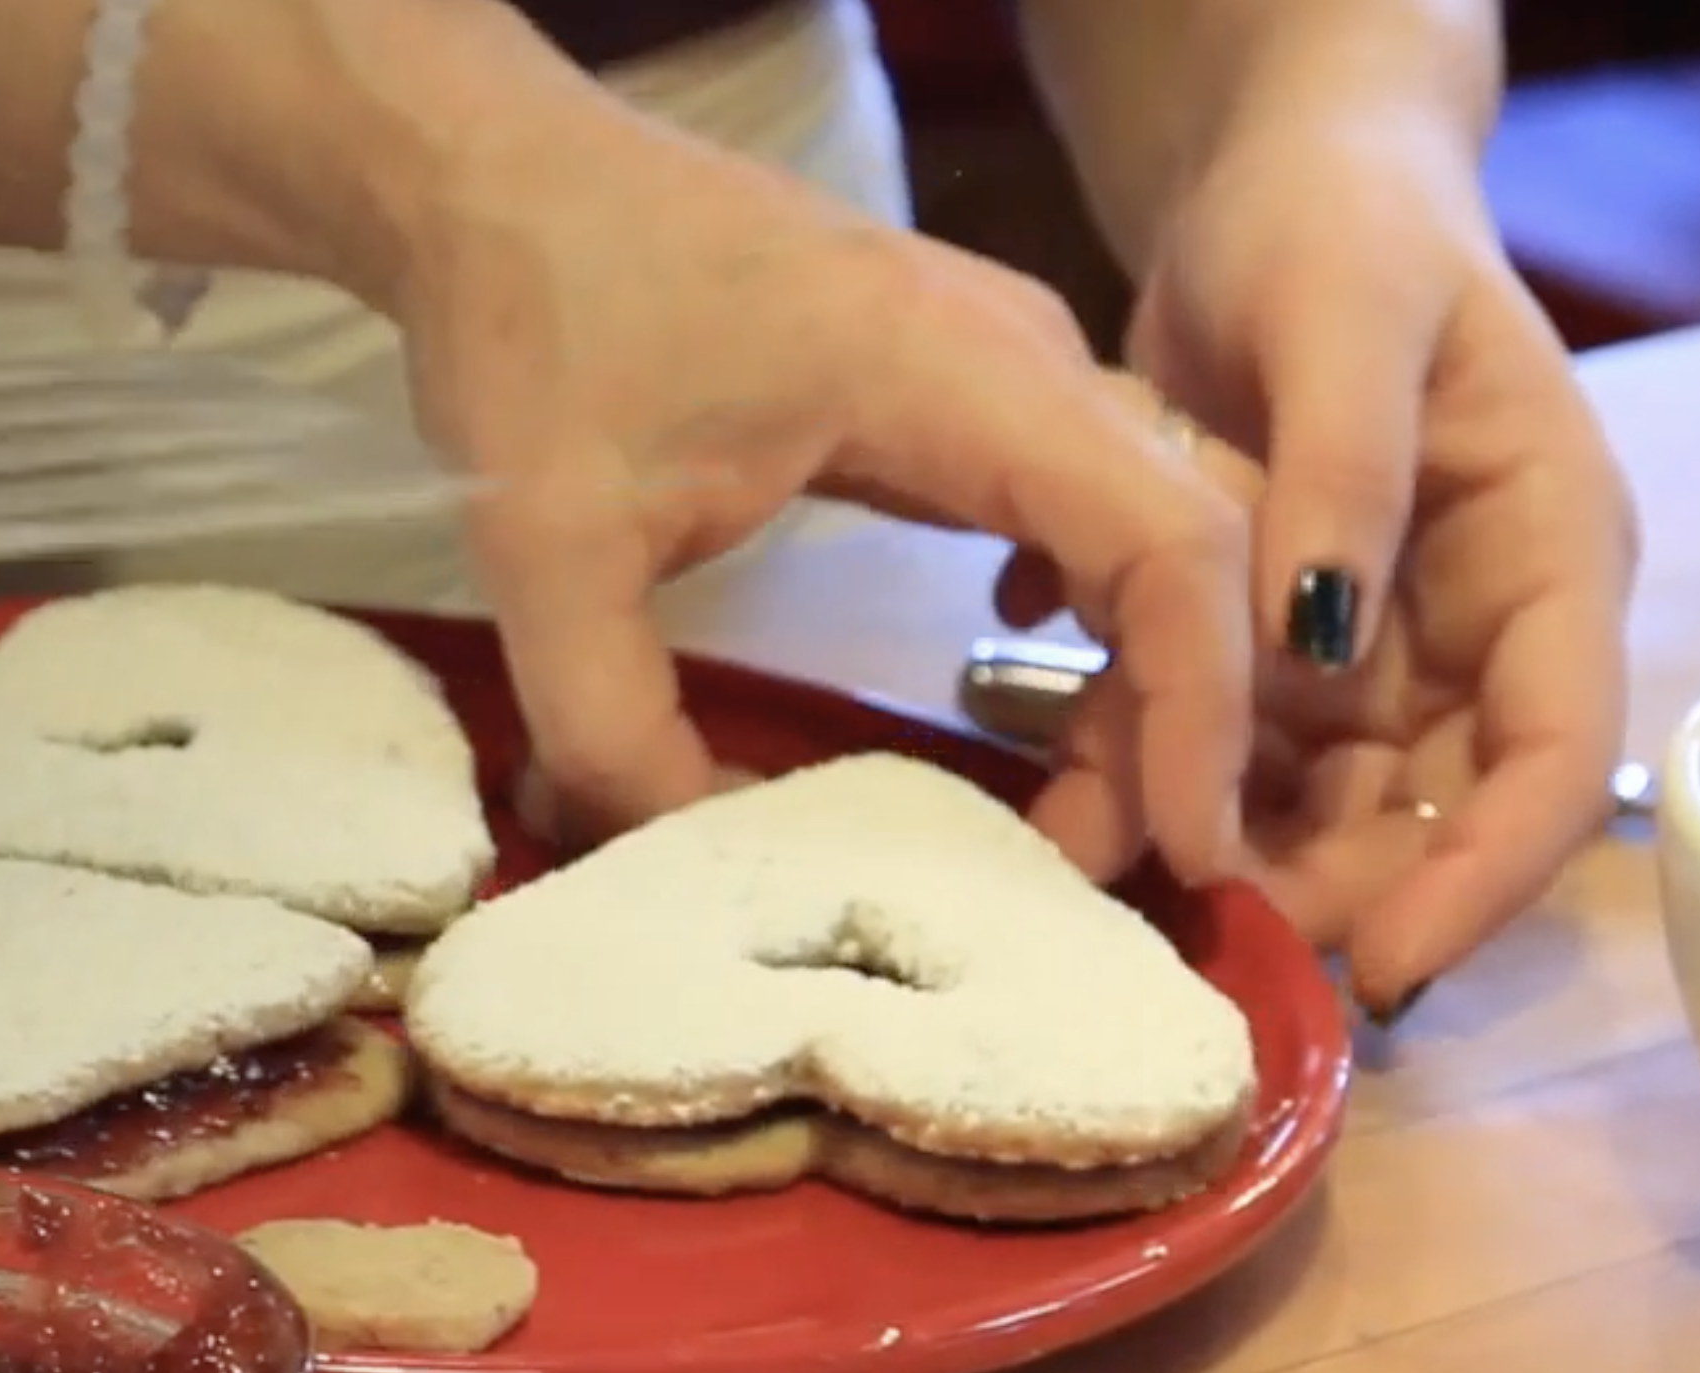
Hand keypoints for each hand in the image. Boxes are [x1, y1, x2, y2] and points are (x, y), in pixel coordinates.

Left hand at [384, 100, 1256, 889]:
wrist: (495, 182)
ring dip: (1134, 676)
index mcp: (959, 373)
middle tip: (1095, 864)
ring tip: (1064, 815)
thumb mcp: (549, 546)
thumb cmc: (536, 325)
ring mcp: (996, 363)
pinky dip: (1088, 614)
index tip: (1180, 844)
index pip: (1171, 541)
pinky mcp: (954, 387)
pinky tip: (1017, 684)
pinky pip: (1080, 503)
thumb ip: (616, 728)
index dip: (1204, 706)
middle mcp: (1017, 356)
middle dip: (1176, 721)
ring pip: (1143, 527)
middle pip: (1187, 547)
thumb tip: (703, 859)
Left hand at [1057, 121, 1637, 1013]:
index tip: (1386, 962)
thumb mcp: (1348, 317)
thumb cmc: (1336, 228)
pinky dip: (1146, 767)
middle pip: (1423, 810)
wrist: (1265, 192)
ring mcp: (1368, 640)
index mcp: (1547, 553)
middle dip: (1321, 885)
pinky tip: (1062, 790)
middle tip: (1194, 934)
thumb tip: (1318, 634)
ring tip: (1089, 866)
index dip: (1481, 876)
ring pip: (1307, 795)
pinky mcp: (1266, 639)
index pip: (1557, 757)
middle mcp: (1469, 623)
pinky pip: (1217, 739)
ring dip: (1213, 840)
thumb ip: (1346, 469)